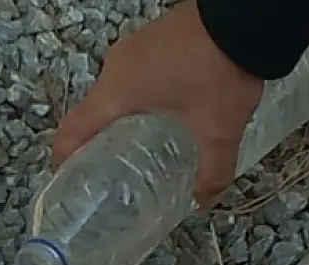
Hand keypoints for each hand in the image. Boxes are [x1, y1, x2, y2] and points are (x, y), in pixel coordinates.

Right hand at [53, 0, 266, 206]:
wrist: (244, 18)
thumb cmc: (219, 71)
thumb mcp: (217, 131)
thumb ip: (211, 172)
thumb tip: (205, 201)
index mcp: (116, 91)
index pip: (72, 130)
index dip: (64, 160)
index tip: (68, 182)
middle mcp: (116, 67)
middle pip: (92, 112)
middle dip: (98, 142)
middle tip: (111, 171)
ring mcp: (133, 48)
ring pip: (115, 91)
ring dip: (121, 117)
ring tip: (139, 145)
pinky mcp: (152, 37)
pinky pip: (133, 73)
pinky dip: (139, 96)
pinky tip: (163, 110)